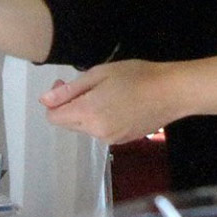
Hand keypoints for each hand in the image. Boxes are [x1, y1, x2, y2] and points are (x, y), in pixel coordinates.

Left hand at [40, 60, 173, 143]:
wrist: (172, 92)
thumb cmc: (136, 76)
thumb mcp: (98, 74)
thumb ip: (70, 90)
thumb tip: (44, 100)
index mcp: (88, 114)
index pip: (53, 116)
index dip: (54, 101)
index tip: (66, 85)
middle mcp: (96, 132)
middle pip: (68, 123)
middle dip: (69, 106)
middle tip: (86, 84)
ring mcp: (111, 139)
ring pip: (84, 127)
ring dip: (86, 112)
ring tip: (106, 92)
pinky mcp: (123, 141)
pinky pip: (100, 131)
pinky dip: (101, 119)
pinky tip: (118, 103)